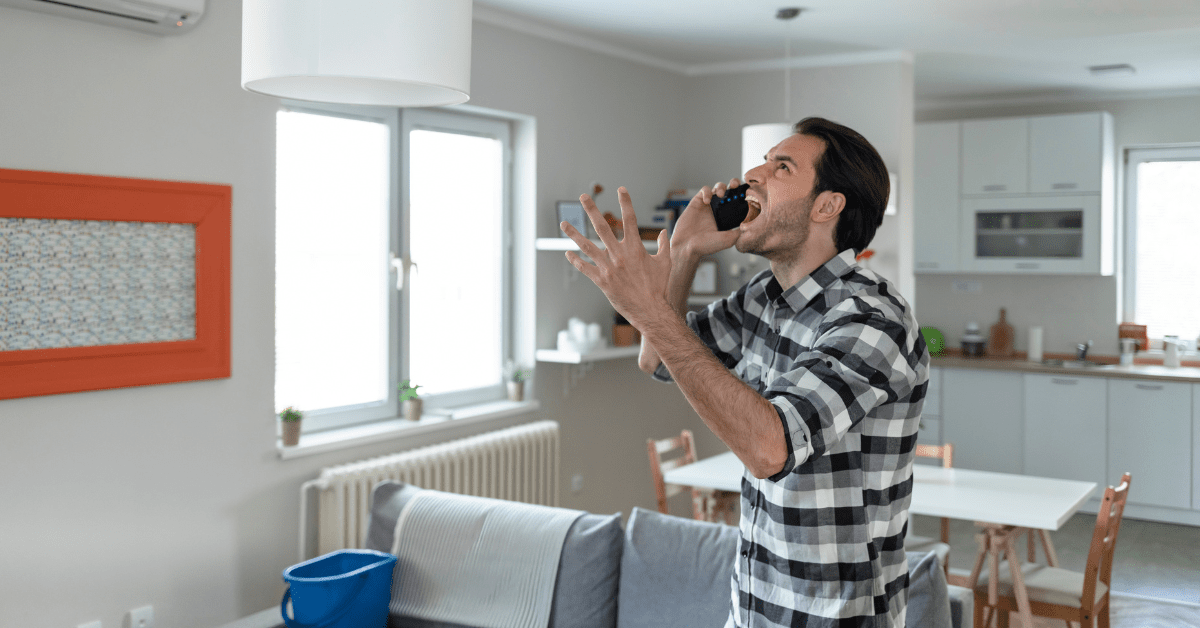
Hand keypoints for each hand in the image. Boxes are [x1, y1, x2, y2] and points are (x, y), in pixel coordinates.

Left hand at [560, 187, 671, 327]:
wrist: (651, 310)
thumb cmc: (659, 288)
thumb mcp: (665, 263)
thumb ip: (663, 245)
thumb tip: (664, 232)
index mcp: (636, 248)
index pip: (630, 219)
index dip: (625, 202)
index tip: (620, 189)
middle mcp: (619, 255)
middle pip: (602, 227)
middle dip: (592, 210)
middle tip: (584, 197)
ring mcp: (609, 268)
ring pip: (587, 246)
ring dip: (574, 234)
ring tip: (564, 223)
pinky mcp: (602, 281)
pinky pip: (585, 268)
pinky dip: (576, 260)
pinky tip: (568, 253)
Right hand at [670, 178, 741, 261]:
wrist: (686, 246)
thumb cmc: (705, 246)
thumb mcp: (728, 240)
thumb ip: (739, 231)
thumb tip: (750, 224)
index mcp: (728, 217)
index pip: (738, 202)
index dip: (743, 195)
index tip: (747, 192)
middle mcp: (719, 209)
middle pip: (730, 190)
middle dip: (734, 184)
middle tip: (735, 185)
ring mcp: (708, 205)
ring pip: (718, 187)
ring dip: (721, 187)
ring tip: (720, 194)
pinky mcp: (697, 202)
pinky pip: (704, 190)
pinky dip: (707, 192)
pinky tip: (707, 201)